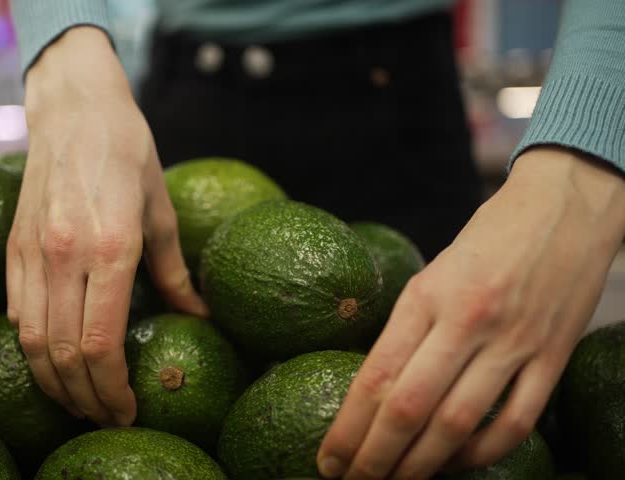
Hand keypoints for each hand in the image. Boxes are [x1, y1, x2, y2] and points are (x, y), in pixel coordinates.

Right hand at [7, 27, 207, 425]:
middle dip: (85, 398)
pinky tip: (52, 362)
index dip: (113, 389)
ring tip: (78, 402)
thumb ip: (175, 273)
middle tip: (106, 417)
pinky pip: (15, 311)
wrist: (76, 111)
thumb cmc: (128, 155)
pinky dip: (32, 347)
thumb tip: (198, 316)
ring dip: (53, 383)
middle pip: (64, 353)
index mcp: (111, 248)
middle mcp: (65, 255)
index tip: (128, 410)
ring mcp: (32, 252)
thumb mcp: (162, 213)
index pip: (101, 343)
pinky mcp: (12, 247)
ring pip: (31, 341)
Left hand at [317, 146, 624, 478]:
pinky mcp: (553, 355)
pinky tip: (458, 462)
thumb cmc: (488, 238)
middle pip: (408, 409)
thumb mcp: (432, 273)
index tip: (327, 459)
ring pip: (457, 423)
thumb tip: (375, 391)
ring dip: (422, 465)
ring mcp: (513, 341)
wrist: (564, 205)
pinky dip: (483, 452)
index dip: (347, 429)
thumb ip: (407, 328)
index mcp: (426, 295)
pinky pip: (516, 421)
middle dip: (374, 458)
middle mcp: (466, 320)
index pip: (375, 377)